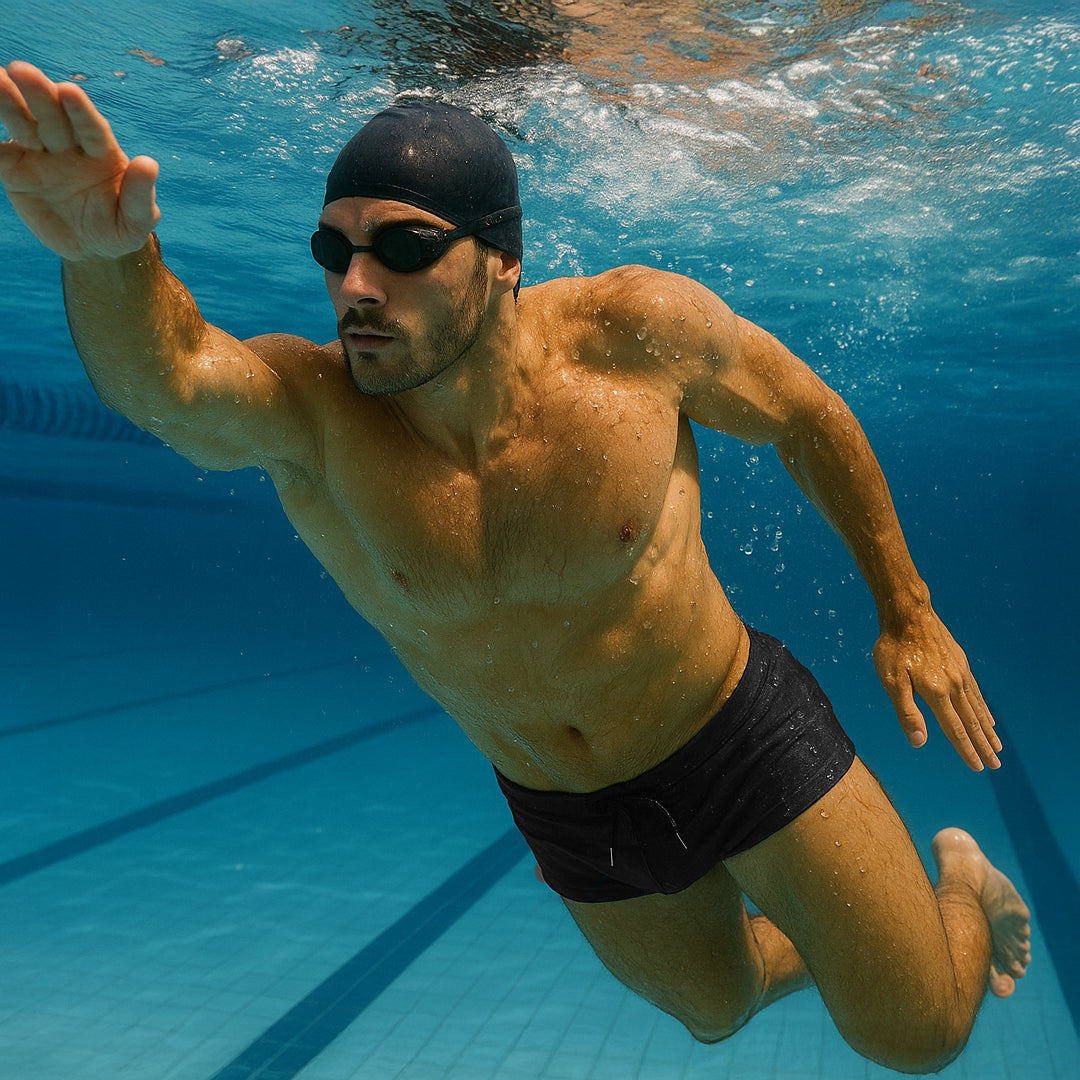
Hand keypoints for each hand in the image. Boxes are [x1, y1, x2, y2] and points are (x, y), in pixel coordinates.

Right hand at [0, 62, 159, 259]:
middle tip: (22, 71)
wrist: (91, 248)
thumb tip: (149, 163)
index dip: (80, 111)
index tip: (69, 91)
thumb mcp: (136, 221)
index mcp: (101, 152)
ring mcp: (39, 153)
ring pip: (23, 122)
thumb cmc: (119, 228)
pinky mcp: (14, 167)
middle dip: (40, 95)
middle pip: (54, 117)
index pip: (91, 128)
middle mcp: (69, 145)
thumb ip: (140, 195)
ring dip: (8, 101)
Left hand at [873, 609, 1001, 770]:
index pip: (955, 730)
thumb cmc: (894, 647)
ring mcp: (960, 673)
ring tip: (997, 745)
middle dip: (983, 745)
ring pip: (977, 708)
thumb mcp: (892, 681)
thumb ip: (907, 712)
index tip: (978, 767)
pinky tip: (987, 716)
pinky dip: (983, 708)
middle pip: (971, 722)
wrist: (909, 612)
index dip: (966, 750)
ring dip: (987, 729)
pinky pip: (976, 692)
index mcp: (936, 693)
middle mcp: (954, 685)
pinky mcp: (961, 663)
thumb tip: (919, 741)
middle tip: (996, 765)